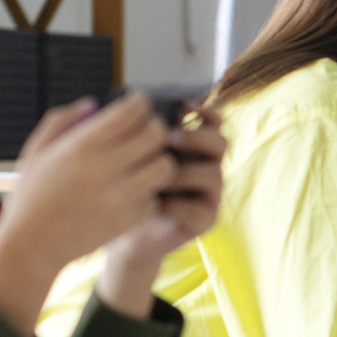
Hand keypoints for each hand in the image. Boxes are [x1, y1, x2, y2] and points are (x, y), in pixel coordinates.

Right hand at [0, 94, 176, 333]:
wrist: (33, 246)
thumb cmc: (32, 196)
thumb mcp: (36, 151)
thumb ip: (61, 121)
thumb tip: (92, 104)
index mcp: (82, 145)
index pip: (131, 112)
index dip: (140, 104)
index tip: (138, 106)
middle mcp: (105, 168)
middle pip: (156, 135)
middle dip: (156, 129)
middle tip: (147, 133)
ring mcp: (121, 196)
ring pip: (165, 166)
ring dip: (159, 161)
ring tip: (145, 163)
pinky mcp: (130, 219)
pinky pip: (156, 197)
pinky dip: (150, 192)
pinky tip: (135, 190)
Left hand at [97, 108, 227, 318]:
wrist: (117, 235)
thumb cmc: (117, 190)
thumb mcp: (121, 156)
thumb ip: (129, 131)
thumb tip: (124, 102)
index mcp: (190, 148)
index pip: (212, 121)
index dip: (203, 111)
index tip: (181, 105)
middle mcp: (204, 167)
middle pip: (220, 142)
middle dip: (196, 137)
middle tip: (168, 138)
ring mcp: (208, 195)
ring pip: (214, 174)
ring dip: (185, 172)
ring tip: (155, 178)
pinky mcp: (204, 220)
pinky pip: (200, 208)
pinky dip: (177, 205)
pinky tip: (153, 204)